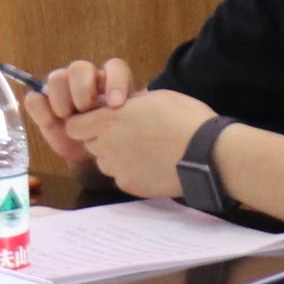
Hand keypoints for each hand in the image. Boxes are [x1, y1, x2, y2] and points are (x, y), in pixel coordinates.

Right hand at [18, 58, 139, 168]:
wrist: (97, 150)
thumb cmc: (118, 133)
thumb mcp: (130, 123)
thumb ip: (134, 112)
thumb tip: (139, 106)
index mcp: (112, 81)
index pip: (114, 67)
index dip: (115, 82)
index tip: (117, 105)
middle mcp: (86, 82)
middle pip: (79, 67)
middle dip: (81, 88)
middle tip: (86, 110)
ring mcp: (63, 92)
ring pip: (56, 78)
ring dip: (61, 98)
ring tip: (68, 117)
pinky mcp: (44, 106)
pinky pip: (35, 98)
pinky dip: (41, 109)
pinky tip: (52, 122)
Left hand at [59, 90, 212, 200]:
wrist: (210, 154)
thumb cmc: (187, 119)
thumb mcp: (159, 98)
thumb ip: (132, 104)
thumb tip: (124, 105)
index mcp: (109, 120)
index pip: (73, 126)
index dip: (86, 123)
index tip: (103, 121)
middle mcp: (106, 145)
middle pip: (91, 144)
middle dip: (104, 139)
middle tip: (132, 135)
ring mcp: (116, 168)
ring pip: (106, 162)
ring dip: (117, 157)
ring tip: (147, 151)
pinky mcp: (130, 185)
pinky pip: (123, 177)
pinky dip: (134, 171)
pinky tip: (155, 165)